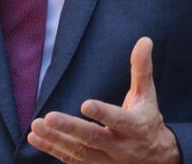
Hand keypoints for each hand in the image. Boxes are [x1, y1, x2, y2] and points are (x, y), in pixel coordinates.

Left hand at [27, 37, 179, 163]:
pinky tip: (35, 137)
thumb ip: (142, 69)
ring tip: (37, 125)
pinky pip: (71, 160)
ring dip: (56, 140)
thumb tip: (144, 39)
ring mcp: (106, 160)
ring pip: (80, 152)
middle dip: (71, 129)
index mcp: (134, 126)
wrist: (156, 159)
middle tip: (50, 117)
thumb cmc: (146, 120)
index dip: (103, 114)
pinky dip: (52, 149)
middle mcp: (120, 146)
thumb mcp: (147, 95)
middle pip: (94, 139)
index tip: (85, 104)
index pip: (118, 120)